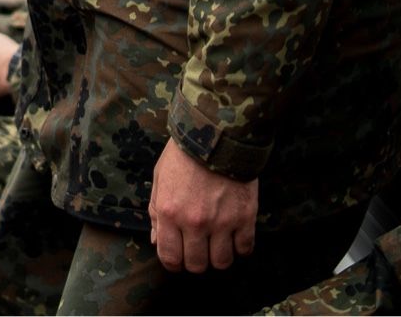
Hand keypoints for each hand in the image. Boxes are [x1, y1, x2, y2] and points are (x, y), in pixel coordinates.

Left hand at [149, 137, 256, 272]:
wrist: (216, 135)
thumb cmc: (183, 156)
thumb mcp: (160, 180)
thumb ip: (156, 212)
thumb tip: (155, 240)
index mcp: (169, 213)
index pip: (169, 257)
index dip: (173, 262)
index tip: (177, 258)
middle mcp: (194, 222)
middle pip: (196, 265)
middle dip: (195, 262)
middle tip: (198, 250)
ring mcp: (222, 222)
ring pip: (221, 262)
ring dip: (218, 258)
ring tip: (217, 245)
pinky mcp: (245, 217)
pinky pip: (245, 248)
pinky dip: (240, 248)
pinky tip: (235, 238)